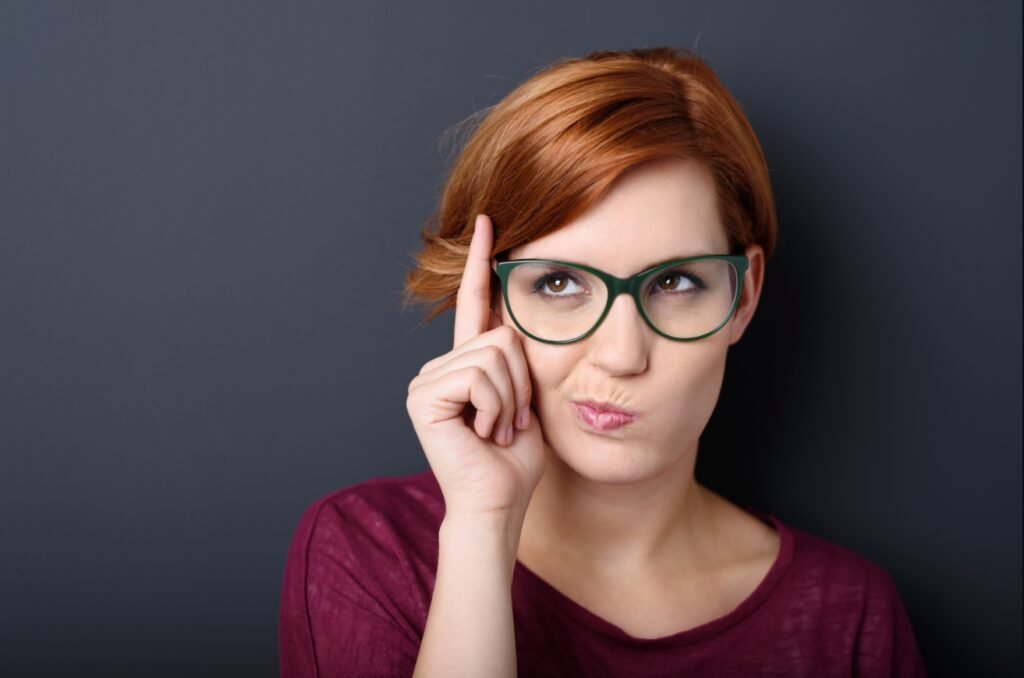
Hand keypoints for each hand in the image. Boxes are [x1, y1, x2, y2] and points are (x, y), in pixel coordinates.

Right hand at [406, 214, 545, 520]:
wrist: (498, 504)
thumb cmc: (515, 460)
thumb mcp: (527, 397)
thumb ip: (519, 357)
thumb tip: (518, 318)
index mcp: (465, 364)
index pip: (474, 301)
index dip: (480, 262)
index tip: (489, 220)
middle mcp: (440, 366)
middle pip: (501, 335)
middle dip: (522, 382)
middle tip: (510, 422)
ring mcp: (426, 380)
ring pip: (495, 354)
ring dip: (511, 398)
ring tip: (497, 430)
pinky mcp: (423, 396)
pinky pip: (479, 374)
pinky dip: (495, 406)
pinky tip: (484, 433)